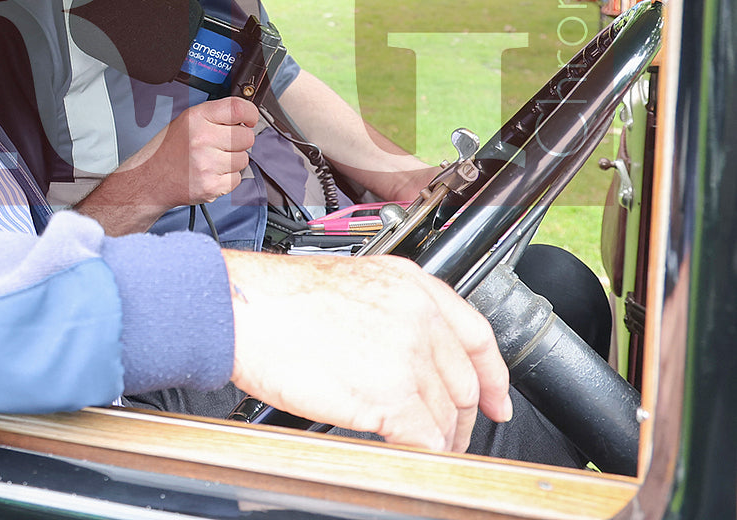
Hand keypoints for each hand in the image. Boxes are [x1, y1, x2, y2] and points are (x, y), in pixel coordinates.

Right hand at [75, 96, 258, 235]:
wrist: (150, 179)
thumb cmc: (168, 150)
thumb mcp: (186, 122)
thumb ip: (215, 116)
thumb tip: (244, 116)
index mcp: (196, 119)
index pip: (237, 109)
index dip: (250, 114)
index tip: (249, 119)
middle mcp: (201, 139)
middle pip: (246, 136)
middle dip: (239, 141)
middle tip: (223, 145)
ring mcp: (207, 164)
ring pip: (243, 159)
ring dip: (233, 161)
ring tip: (213, 161)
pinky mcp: (212, 186)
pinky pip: (237, 179)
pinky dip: (227, 178)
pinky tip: (211, 173)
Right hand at [220, 251, 511, 451]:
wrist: (241, 308)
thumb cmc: (275, 300)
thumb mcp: (351, 284)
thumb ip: (391, 312)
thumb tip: (404, 355)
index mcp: (411, 283)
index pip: (477, 335)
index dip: (494, 377)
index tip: (497, 400)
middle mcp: (418, 315)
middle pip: (464, 382)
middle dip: (460, 418)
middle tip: (447, 437)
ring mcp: (408, 354)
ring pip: (446, 415)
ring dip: (436, 441)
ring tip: (414, 450)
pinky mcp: (391, 394)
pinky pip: (424, 439)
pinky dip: (419, 455)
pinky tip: (400, 454)